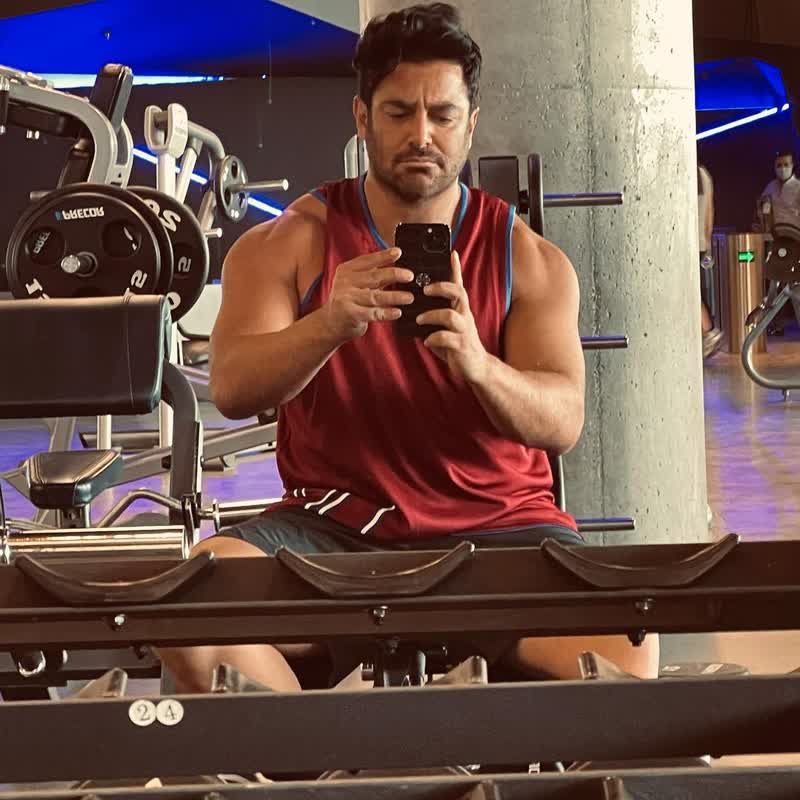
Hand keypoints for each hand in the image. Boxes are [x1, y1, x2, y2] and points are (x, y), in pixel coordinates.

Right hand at [322, 248, 414, 342]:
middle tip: (409, 276)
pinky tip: (397, 312)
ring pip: (375, 296)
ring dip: (394, 296)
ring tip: (409, 297)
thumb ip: (372, 274)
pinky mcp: (351, 314)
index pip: (367, 261)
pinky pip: (373, 313)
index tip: (398, 252)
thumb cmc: (348, 301)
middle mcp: (345, 283)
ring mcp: (347, 299)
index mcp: (346, 271)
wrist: (331, 323)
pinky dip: (387, 313)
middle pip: (373, 277)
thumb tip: (395, 262)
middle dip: (394, 274)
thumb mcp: (355, 283)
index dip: (383, 256)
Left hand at [416, 250, 488, 383]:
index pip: (458, 283)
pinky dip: (434, 338)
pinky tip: (426, 341)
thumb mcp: (445, 325)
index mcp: (459, 308)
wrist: (475, 366)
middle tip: (424, 290)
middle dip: (441, 288)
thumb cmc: (456, 342)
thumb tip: (411, 303)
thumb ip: (434, 313)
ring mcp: (464, 330)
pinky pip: (447, 338)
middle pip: (458, 293)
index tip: (451, 253)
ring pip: (450, 316)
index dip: (455, 268)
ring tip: (418, 319)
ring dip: (432, 315)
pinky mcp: (461, 345)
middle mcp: (464, 315)